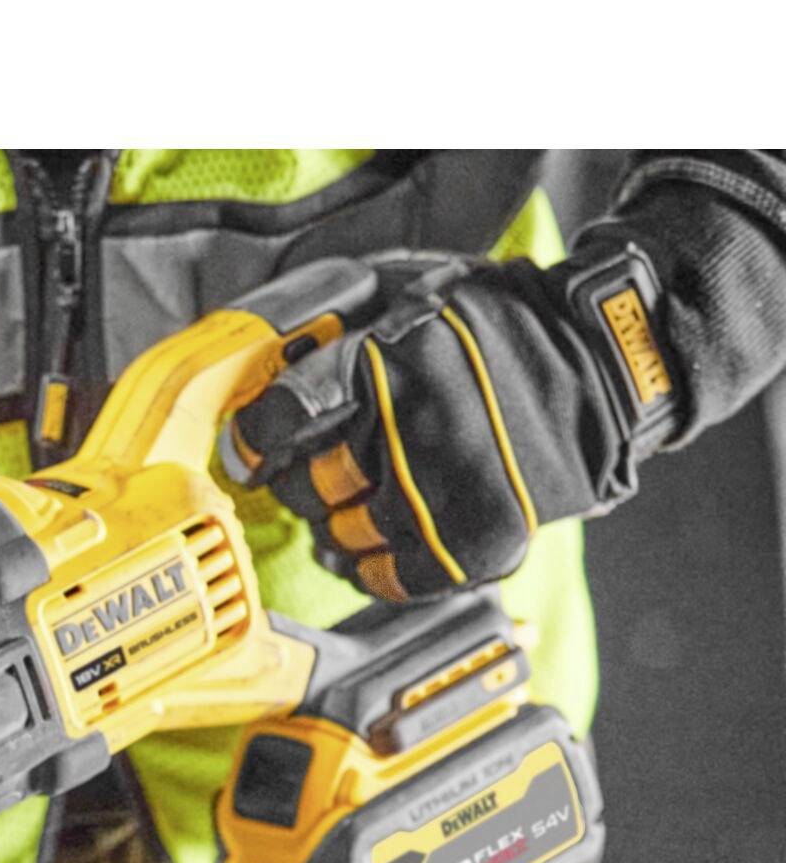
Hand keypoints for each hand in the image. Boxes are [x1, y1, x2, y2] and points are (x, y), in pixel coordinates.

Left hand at [233, 243, 682, 600]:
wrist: (607, 364)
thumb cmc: (501, 321)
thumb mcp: (416, 284)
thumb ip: (342, 313)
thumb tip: (267, 348)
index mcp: (387, 357)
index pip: (281, 416)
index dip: (257, 438)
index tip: (255, 447)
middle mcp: (409, 426)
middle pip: (305, 484)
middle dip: (300, 481)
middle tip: (318, 471)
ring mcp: (441, 489)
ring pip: (340, 534)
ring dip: (335, 525)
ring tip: (354, 506)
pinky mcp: (473, 541)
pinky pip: (387, 578)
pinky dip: (371, 569)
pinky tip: (375, 548)